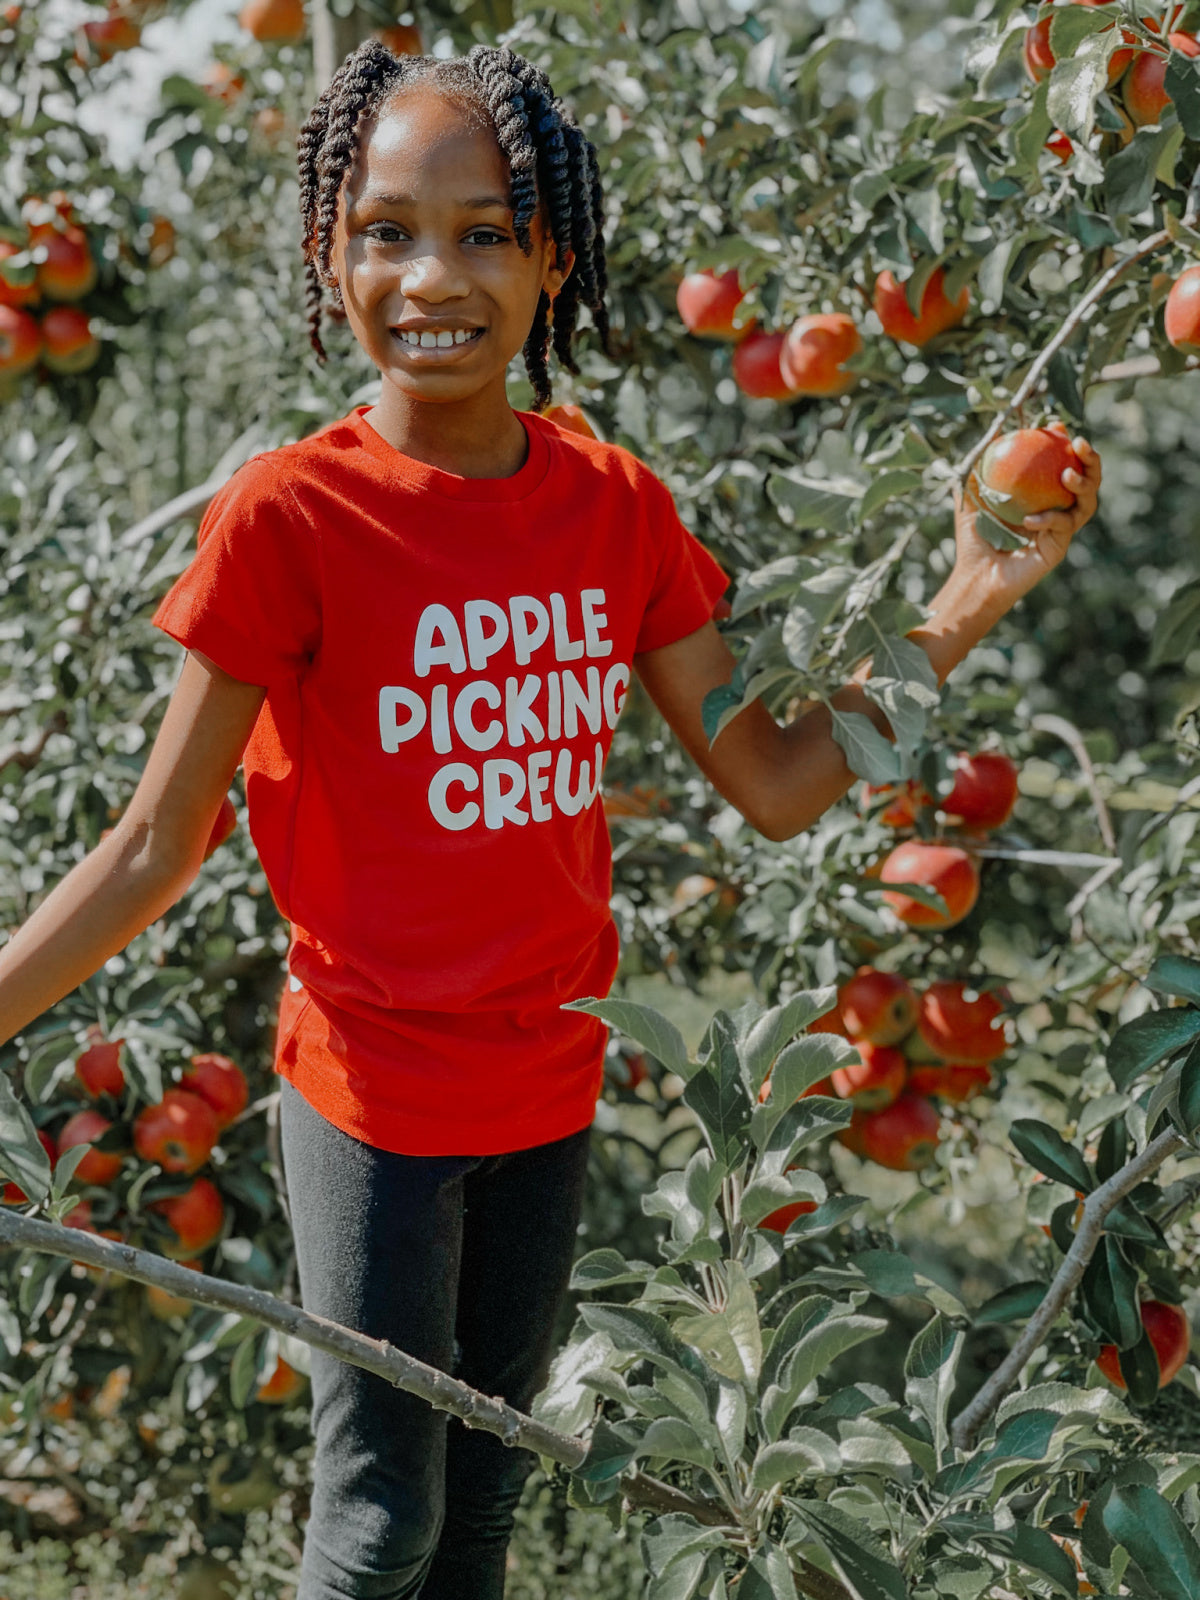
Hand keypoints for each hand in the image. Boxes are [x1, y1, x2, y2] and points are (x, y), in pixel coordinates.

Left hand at [950, 421, 1101, 619]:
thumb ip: (982, 467)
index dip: (1067, 445)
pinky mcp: (1059, 549)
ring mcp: (1062, 531)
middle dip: (1091, 459)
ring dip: (1083, 485)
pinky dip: (1049, 520)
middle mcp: (1059, 511)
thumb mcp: (972, 497)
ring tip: (1067, 475)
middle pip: (1088, 481)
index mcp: (1045, 496)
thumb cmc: (973, 538)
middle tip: (1079, 444)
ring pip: (1087, 503)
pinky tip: (1030, 519)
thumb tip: (992, 433)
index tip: (1058, 427)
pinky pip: (1062, 528)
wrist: (975, 576)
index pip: (1064, 464)